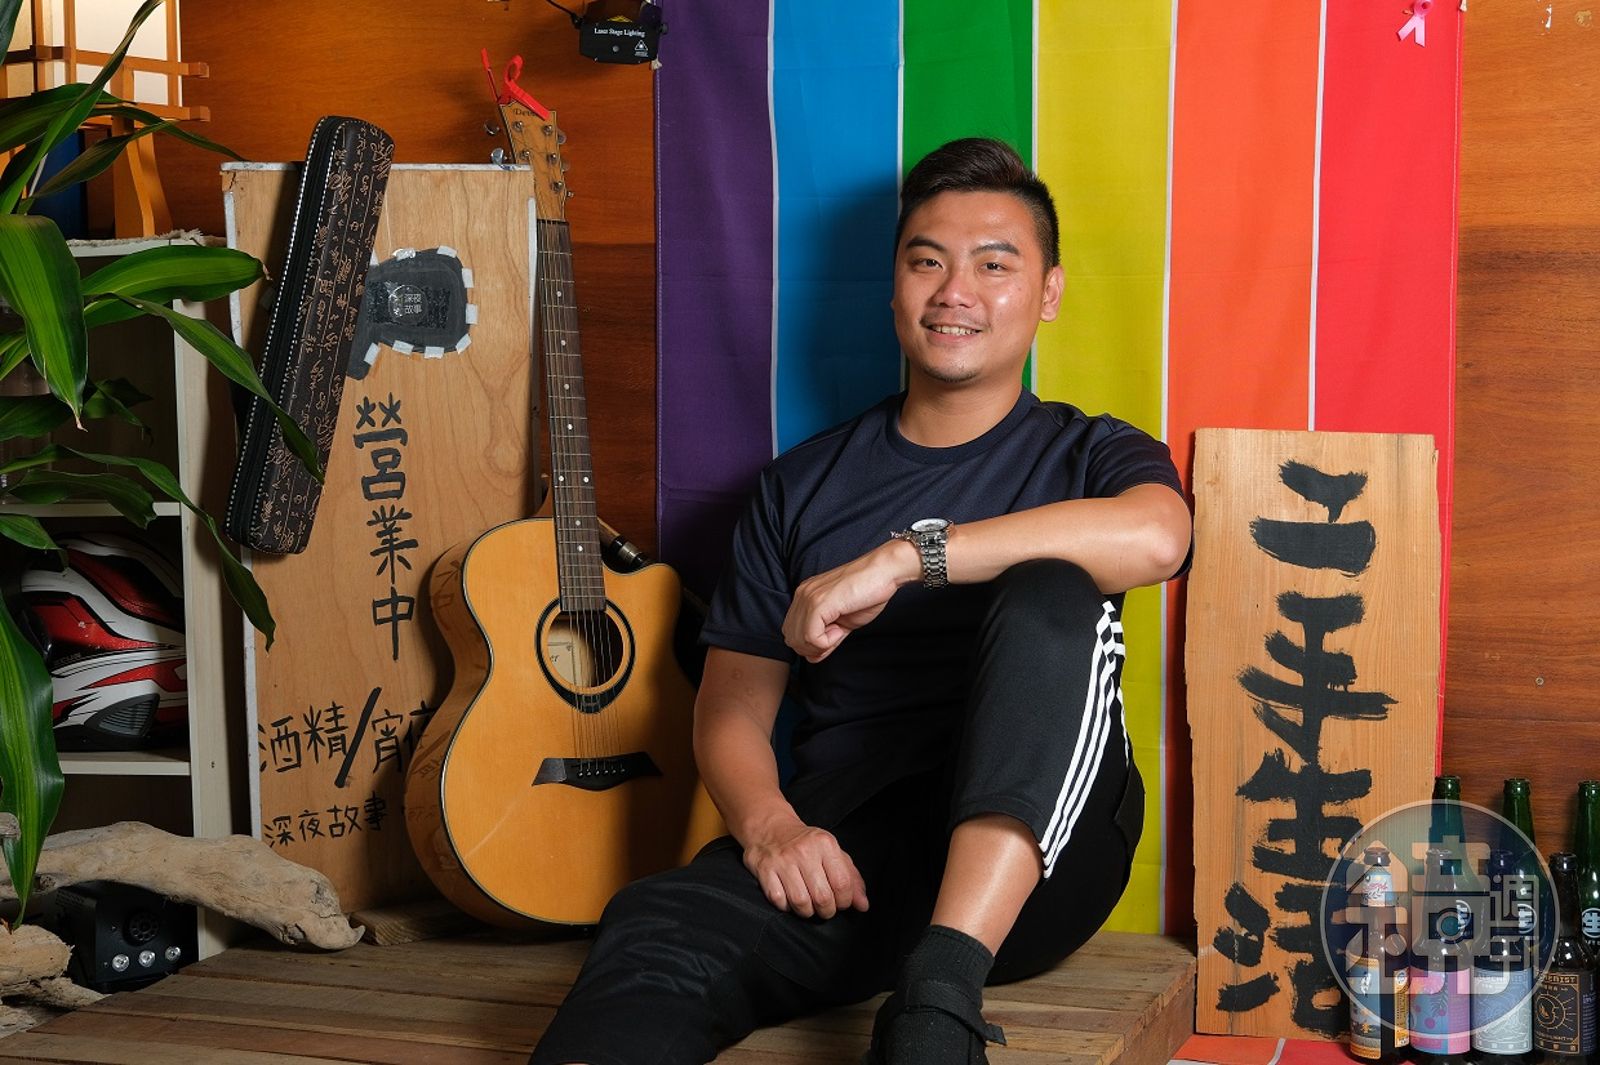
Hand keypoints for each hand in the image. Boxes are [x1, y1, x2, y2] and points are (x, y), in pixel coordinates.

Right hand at [743, 819, 870, 918]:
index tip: (841, 902)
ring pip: (800, 902)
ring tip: (809, 906)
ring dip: (807, 912)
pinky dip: (786, 906)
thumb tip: (863, 905)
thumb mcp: (833, 853)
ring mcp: (783, 861)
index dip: (845, 901)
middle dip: (827, 910)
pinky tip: (789, 899)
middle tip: (825, 907)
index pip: (842, 884)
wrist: (771, 828)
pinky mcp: (765, 869)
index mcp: (825, 844)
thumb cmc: (806, 844)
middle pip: (823, 897)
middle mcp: (804, 851)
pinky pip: (779, 900)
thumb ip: (852, 878)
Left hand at [781, 540, 918, 662]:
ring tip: (838, 632)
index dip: (809, 645)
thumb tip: (813, 657)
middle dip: (812, 648)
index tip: (832, 640)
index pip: (792, 631)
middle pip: (791, 637)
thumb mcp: (842, 622)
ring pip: (798, 639)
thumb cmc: (868, 592)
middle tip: (834, 638)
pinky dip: (827, 642)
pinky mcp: (818, 603)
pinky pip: (811, 637)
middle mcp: (802, 594)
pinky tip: (840, 630)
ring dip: (819, 645)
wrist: (883, 572)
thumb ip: (826, 638)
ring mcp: (809, 597)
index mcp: (806, 596)